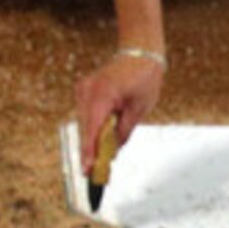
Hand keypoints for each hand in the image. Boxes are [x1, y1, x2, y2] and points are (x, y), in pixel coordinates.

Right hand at [74, 48, 166, 174]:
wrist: (140, 52)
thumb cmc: (144, 78)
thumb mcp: (139, 109)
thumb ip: (123, 131)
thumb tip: (113, 152)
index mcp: (103, 95)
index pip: (93, 130)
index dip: (89, 153)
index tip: (87, 170)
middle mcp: (87, 91)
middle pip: (86, 129)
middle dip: (90, 151)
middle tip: (94, 175)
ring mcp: (83, 89)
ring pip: (85, 123)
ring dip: (92, 140)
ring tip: (97, 161)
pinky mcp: (84, 90)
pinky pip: (87, 114)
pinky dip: (93, 127)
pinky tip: (100, 140)